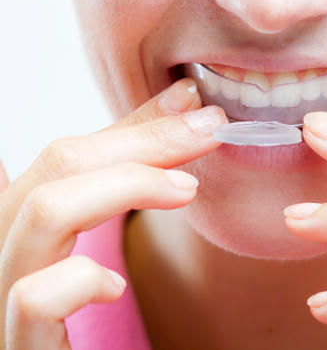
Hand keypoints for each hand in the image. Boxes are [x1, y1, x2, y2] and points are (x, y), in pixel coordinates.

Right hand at [0, 79, 225, 349]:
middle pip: (54, 166)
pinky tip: (113, 287)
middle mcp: (2, 251)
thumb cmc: (92, 316)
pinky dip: (79, 279)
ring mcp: (2, 300)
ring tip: (185, 190)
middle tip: (208, 130)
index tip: (191, 101)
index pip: (69, 153)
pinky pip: (34, 297)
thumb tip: (183, 101)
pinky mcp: (20, 348)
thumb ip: (134, 167)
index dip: (133, 122)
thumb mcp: (108, 229)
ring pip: (41, 212)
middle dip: (141, 140)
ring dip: (124, 186)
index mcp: (22, 224)